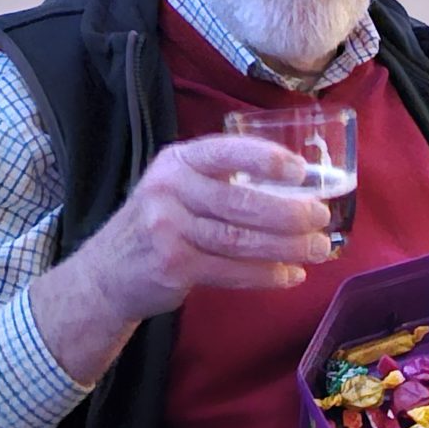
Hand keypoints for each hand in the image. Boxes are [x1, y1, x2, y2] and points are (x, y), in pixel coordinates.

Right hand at [32, 134, 331, 383]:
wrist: (106, 273)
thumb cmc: (157, 225)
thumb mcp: (176, 188)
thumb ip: (221, 181)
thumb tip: (295, 188)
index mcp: (178, 162)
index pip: (227, 152)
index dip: (267, 159)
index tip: (302, 171)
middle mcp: (170, 190)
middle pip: (242, 202)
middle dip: (290, 213)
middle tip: (322, 219)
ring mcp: (168, 229)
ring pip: (241, 239)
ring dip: (287, 247)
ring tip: (319, 249)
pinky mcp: (173, 265)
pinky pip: (231, 270)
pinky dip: (266, 275)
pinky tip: (290, 275)